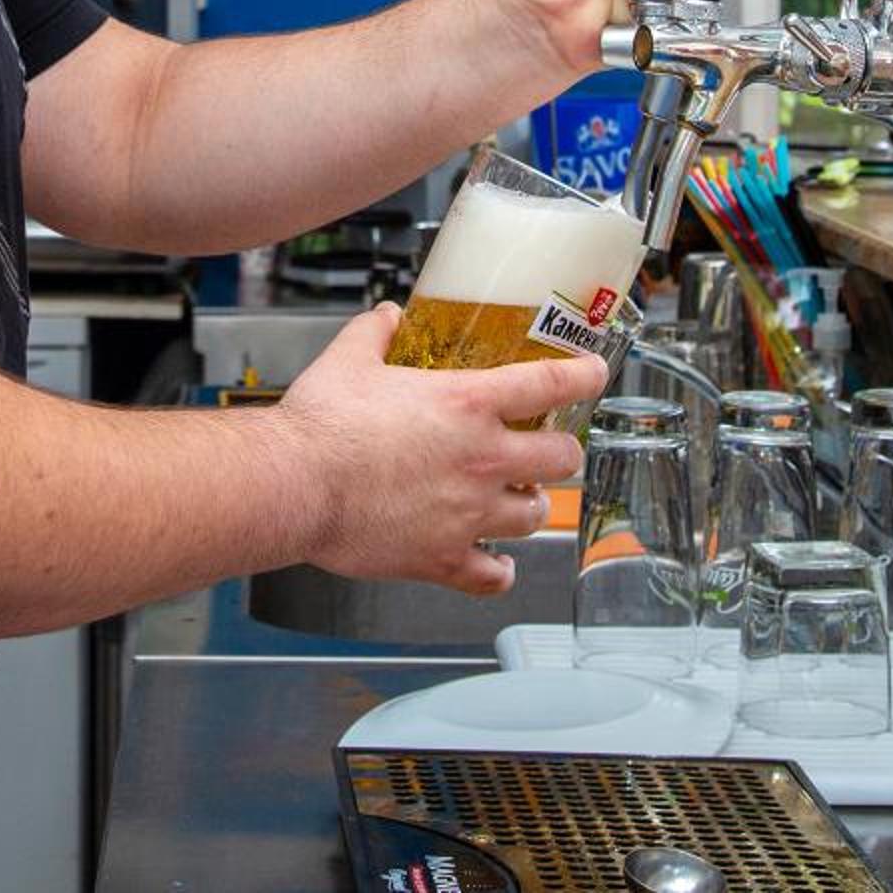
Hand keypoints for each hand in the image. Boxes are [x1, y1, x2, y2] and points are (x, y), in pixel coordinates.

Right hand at [275, 303, 601, 594]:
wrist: (296, 484)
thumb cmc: (321, 424)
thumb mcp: (349, 359)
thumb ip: (375, 334)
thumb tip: (386, 317)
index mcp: (467, 404)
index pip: (550, 384)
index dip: (584, 376)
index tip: (596, 374)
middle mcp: (481, 459)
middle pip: (561, 458)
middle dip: (560, 453)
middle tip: (547, 449)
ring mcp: (469, 513)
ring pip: (536, 515)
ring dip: (532, 506)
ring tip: (521, 501)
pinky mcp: (444, 557)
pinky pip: (494, 576)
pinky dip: (500, 572)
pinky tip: (498, 566)